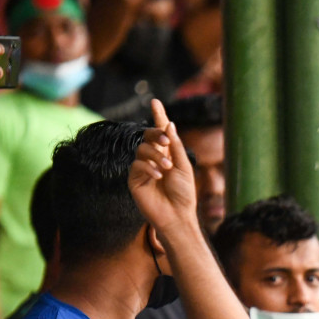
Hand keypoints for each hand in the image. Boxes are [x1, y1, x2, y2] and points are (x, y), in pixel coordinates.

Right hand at [129, 99, 200, 238]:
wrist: (177, 216)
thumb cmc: (183, 194)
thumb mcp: (183, 167)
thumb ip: (175, 146)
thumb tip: (170, 124)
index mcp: (167, 155)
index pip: (161, 132)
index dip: (158, 116)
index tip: (155, 102)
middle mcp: (153, 159)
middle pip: (148, 137)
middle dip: (156, 135)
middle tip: (166, 142)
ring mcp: (142, 169)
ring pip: (142, 150)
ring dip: (155, 156)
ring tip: (166, 169)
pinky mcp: (134, 181)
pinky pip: (137, 166)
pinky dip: (148, 168)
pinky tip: (158, 176)